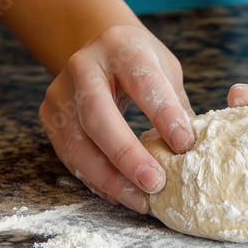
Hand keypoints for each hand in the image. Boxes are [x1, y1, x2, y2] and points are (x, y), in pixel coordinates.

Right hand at [39, 24, 194, 212]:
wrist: (99, 46)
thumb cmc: (140, 61)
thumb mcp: (166, 70)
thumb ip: (177, 105)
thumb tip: (198, 150)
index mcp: (122, 49)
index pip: (143, 82)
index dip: (164, 115)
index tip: (185, 146)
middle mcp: (85, 67)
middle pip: (99, 115)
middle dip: (128, 156)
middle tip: (156, 184)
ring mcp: (61, 92)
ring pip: (78, 143)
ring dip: (110, 179)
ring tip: (140, 201)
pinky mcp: (49, 115)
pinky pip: (69, 155)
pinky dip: (95, 180)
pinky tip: (119, 194)